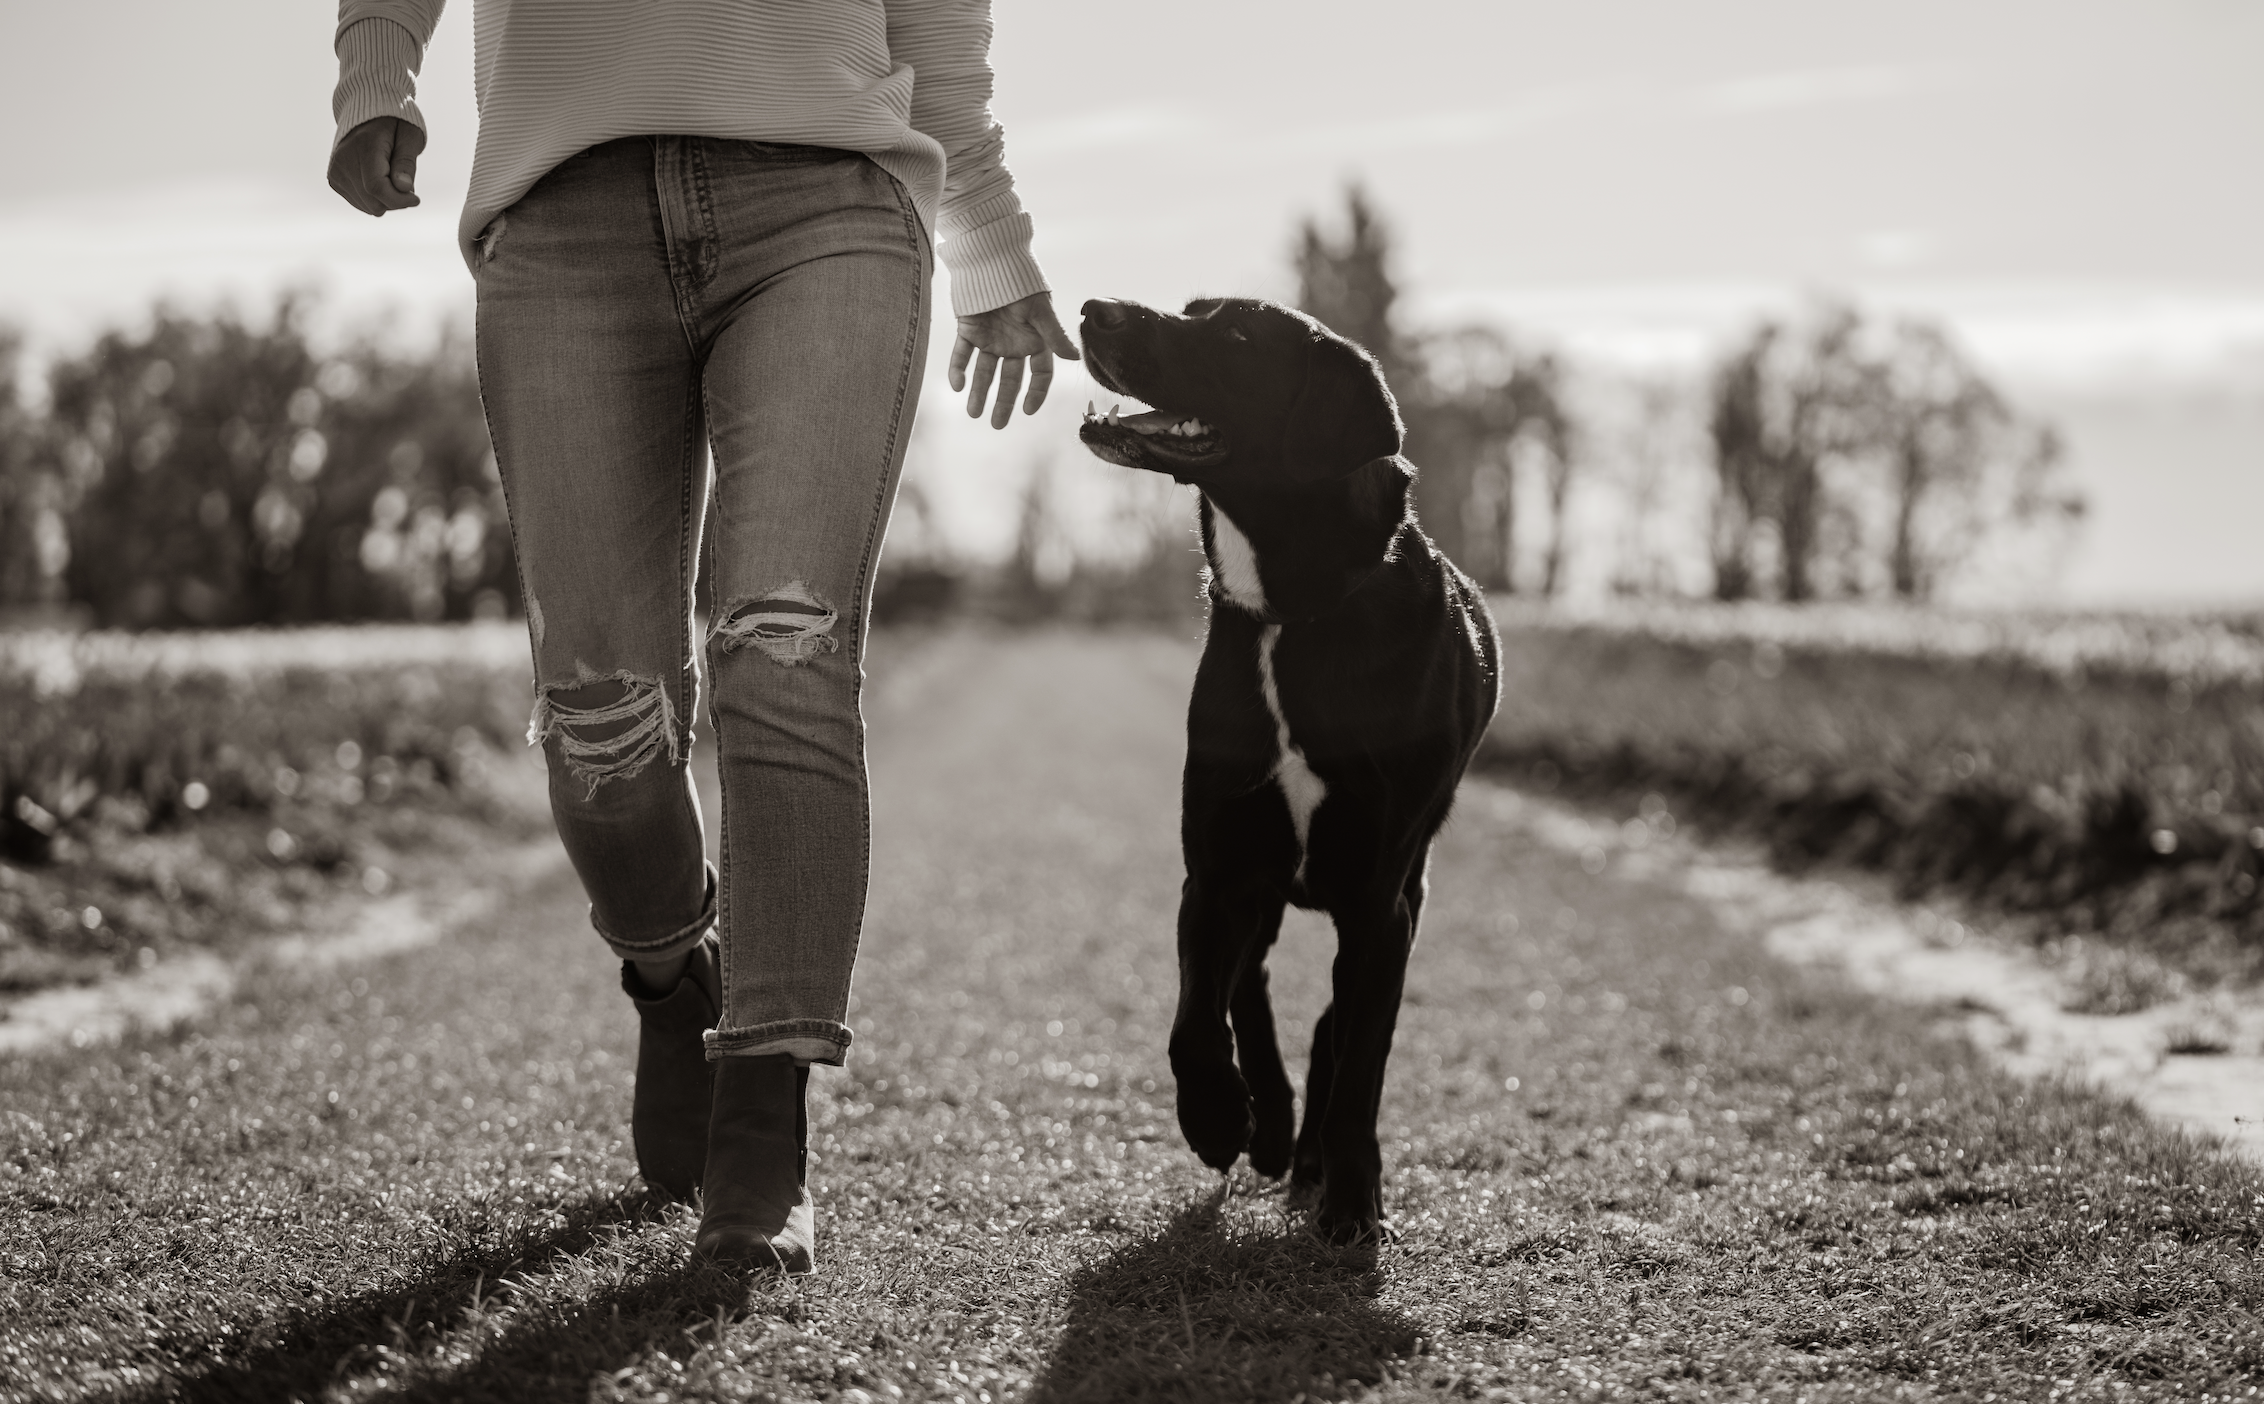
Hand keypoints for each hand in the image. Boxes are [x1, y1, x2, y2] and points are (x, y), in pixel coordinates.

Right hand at [328, 116, 424, 216]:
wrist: (367, 115)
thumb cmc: (394, 124)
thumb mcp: (409, 136)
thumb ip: (406, 162)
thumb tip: (404, 188)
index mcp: (363, 147)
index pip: (377, 188)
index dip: (400, 200)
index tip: (416, 199)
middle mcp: (344, 161)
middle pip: (374, 203)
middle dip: (396, 200)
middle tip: (405, 182)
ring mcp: (336, 172)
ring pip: (369, 208)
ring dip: (386, 199)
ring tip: (390, 176)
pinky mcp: (334, 180)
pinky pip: (361, 204)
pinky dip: (375, 199)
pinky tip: (379, 180)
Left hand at [948, 292, 1080, 428]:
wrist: (990, 258)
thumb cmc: (1021, 281)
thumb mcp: (1039, 310)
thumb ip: (1054, 335)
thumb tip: (1075, 358)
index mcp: (1035, 339)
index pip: (1039, 373)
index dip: (1035, 392)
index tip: (1027, 410)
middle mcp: (1014, 343)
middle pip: (1010, 379)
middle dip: (1003, 402)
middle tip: (996, 425)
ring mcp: (990, 338)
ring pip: (984, 371)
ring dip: (978, 392)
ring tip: (973, 413)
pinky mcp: (968, 330)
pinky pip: (961, 354)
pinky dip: (957, 369)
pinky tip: (957, 385)